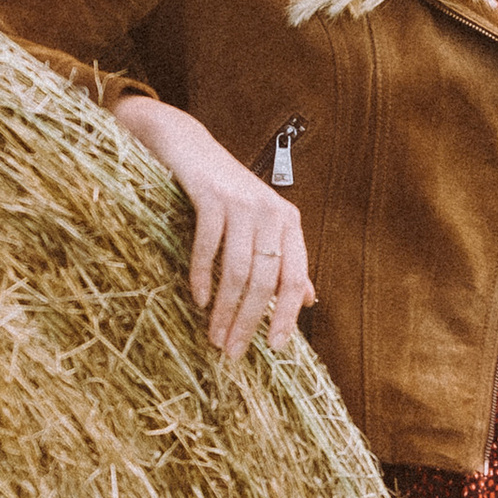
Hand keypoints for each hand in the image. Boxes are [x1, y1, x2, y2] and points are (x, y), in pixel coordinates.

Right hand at [110, 98, 311, 358]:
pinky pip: (208, 246)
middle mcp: (271, 212)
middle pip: (265, 279)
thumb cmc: (226, 191)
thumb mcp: (262, 223)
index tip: (274, 347)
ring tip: (214, 336)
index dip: (286, 315)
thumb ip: (286, 259)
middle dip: (248, 320)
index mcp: (288, 222)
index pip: (295, 278)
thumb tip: (309, 300)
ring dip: (224, 309)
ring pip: (237, 269)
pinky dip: (202, 277)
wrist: (188, 146)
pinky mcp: (212, 196)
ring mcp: (242, 203)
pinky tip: (198, 300)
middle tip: (232, 351)